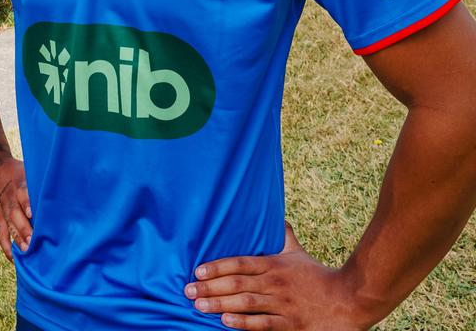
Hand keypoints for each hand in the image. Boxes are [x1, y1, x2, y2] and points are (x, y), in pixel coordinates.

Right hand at [0, 149, 31, 260]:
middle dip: (24, 228)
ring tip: (26, 252)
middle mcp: (10, 198)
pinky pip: (1, 234)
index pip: (22, 194)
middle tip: (33, 241)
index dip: (27, 203)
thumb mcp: (27, 170)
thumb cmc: (17, 171)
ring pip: (9, 225)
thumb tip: (64, 192)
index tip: (32, 213)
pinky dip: (6, 246)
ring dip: (17, 239)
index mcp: (19, 185)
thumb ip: (39, 183)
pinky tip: (13, 258)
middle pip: (15, 214)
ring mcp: (2, 209)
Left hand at [184, 223, 374, 329]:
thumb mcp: (298, 253)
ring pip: (245, 302)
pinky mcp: (291, 324)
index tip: (197, 270)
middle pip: (236, 283)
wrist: (349, 299)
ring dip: (220, 304)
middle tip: (188, 291)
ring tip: (199, 306)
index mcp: (273, 265)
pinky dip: (243, 323)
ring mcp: (282, 303)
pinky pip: (263, 323)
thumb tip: (276, 217)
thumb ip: (284, 236)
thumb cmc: (319, 276)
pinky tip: (226, 322)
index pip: (239, 263)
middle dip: (209, 287)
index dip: (216, 266)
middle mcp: (274, 282)